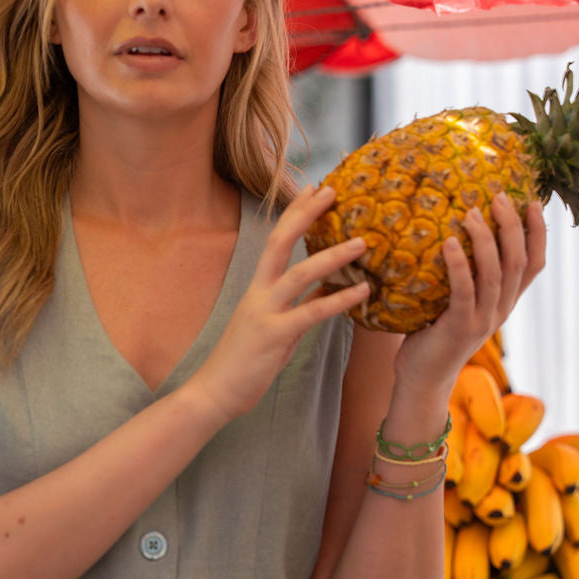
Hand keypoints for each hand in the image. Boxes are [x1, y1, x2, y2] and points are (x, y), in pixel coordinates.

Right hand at [189, 184, 369, 424]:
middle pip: (280, 242)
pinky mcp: (274, 336)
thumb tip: (327, 289)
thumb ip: (299, 306)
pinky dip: (339, 299)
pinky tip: (363, 291)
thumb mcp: (275, 328)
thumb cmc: (244, 361)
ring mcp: (265, 313)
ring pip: (300, 274)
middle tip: (332, 191)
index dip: (295, 212)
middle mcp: (259, 293)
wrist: (215, 391)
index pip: (275, 239)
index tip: (314, 187)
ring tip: (363, 242)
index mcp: (257, 288)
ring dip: (333, 256)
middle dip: (305, 214)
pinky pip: (311, 313)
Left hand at [393, 193, 546, 397]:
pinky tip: (451, 242)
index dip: (538, 233)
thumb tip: (454, 230)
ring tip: (473, 212)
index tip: (534, 201)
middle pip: (518, 261)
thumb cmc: (434, 333)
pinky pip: (464, 291)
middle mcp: (501, 309)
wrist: (423, 378)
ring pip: (495, 273)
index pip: (535, 264)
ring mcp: (483, 320)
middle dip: (512, 225)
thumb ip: (467, 276)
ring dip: (486, 239)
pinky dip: (460, 264)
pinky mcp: (459, 327)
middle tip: (499, 197)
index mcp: (506, 302)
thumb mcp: (458, 302)